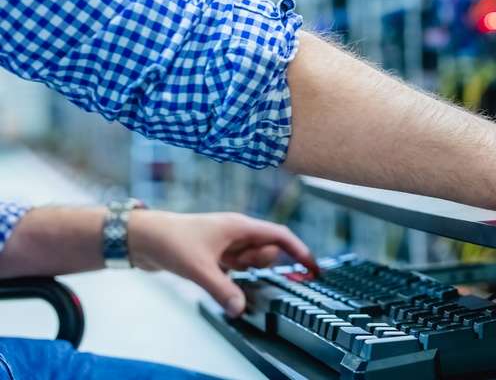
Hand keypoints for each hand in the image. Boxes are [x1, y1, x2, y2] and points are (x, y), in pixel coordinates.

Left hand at [128, 211, 317, 316]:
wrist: (141, 237)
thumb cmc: (171, 240)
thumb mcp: (200, 268)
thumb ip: (223, 289)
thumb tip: (240, 309)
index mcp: (240, 226)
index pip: (280, 236)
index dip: (299, 251)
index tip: (313, 268)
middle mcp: (237, 233)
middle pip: (266, 250)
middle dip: (259, 265)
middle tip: (236, 270)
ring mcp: (227, 244)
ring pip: (251, 260)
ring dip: (244, 272)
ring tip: (218, 273)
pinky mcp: (216, 255)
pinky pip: (236, 267)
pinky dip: (234, 278)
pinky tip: (220, 283)